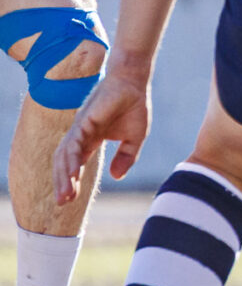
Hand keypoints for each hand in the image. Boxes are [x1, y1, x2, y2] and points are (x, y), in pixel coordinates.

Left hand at [54, 57, 149, 203]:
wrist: (133, 82)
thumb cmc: (134, 106)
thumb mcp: (135, 138)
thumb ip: (126, 157)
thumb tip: (117, 177)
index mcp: (91, 139)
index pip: (76, 164)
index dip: (72, 181)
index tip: (71, 200)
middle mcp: (80, 135)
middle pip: (65, 163)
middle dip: (63, 183)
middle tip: (63, 203)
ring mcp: (79, 128)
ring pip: (64, 156)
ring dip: (64, 177)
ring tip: (66, 195)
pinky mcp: (83, 122)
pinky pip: (73, 144)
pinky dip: (70, 160)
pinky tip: (72, 174)